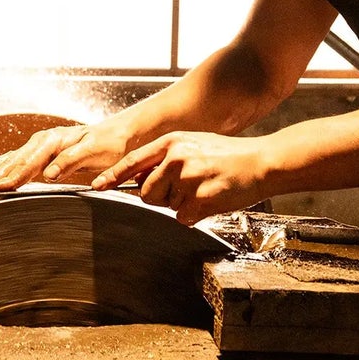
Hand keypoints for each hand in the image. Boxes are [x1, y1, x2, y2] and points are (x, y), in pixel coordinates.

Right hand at [0, 121, 130, 193]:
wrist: (117, 133)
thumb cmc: (109, 144)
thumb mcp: (95, 152)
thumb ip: (71, 161)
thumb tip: (50, 174)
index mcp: (52, 142)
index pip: (24, 166)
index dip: (6, 180)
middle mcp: (41, 142)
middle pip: (9, 164)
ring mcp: (38, 145)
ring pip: (7, 161)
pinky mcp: (39, 150)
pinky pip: (12, 159)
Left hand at [92, 133, 272, 222]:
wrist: (261, 163)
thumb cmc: (229, 155)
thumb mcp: (194, 144)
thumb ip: (167, 157)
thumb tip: (142, 176)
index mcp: (173, 142)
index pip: (133, 161)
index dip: (113, 175)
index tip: (97, 185)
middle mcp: (177, 159)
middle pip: (146, 192)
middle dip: (159, 196)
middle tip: (184, 188)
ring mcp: (188, 179)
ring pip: (165, 206)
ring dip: (180, 204)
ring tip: (203, 188)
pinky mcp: (200, 199)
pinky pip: (183, 217)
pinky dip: (195, 214)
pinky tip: (211, 198)